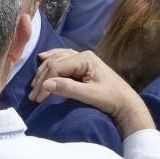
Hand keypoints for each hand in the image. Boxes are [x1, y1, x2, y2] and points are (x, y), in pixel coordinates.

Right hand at [31, 47, 152, 133]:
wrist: (126, 104)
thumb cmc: (111, 99)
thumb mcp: (90, 95)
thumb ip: (68, 88)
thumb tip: (46, 85)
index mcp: (85, 59)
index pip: (57, 66)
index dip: (45, 82)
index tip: (37, 98)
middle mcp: (82, 55)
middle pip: (54, 62)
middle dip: (42, 79)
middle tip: (33, 96)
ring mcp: (82, 58)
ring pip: (56, 59)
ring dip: (44, 72)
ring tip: (35, 86)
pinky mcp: (82, 64)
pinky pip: (62, 58)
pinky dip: (51, 60)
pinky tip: (42, 58)